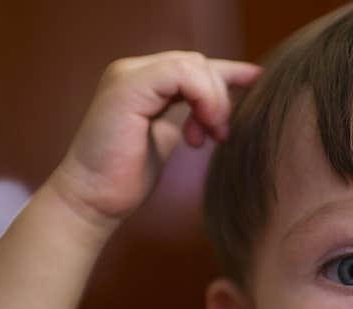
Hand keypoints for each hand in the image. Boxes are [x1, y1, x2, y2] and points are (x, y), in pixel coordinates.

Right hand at [47, 51, 260, 230]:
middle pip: (199, 64)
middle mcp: (133, 71)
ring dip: (213, 101)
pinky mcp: (128, 87)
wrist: (94, 200)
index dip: (231, 72)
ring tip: (211, 136)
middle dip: (220, 99)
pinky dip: (202, 98)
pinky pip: (180, 74)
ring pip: (193, 65)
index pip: (193, 66)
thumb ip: (187, 117)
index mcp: (142, 82)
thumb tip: (220, 111)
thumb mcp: (166, 139)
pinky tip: (201, 130)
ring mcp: (127, 75)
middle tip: (220, 136)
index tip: (259, 85)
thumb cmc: (127, 178)